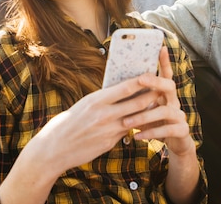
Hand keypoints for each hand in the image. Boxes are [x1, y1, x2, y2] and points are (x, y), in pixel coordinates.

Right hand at [22, 75, 161, 175]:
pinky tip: (144, 121)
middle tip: (164, 87)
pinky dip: (136, 125)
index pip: (126, 87)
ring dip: (149, 110)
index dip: (142, 80)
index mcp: (97, 100)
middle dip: (153, 94)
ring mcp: (109, 130)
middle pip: (137, 102)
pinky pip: (127, 131)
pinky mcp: (110, 143)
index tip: (153, 73)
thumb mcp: (85, 104)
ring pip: (136, 117)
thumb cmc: (69, 121)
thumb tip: (120, 89)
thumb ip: (104, 98)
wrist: (55, 148)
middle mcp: (105, 114)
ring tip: (160, 103)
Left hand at [123, 47, 193, 156]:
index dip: (164, 61)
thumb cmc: (154, 124)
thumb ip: (137, 99)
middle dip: (155, 82)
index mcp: (165, 94)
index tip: (161, 48)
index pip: (165, 74)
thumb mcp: (145, 110)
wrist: (174, 144)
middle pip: (169, 85)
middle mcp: (174, 101)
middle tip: (140, 80)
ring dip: (144, 115)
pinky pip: (168, 129)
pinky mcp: (182, 130)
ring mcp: (180, 115)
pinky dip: (151, 132)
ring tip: (127, 121)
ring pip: (165, 110)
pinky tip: (137, 135)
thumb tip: (116, 87)